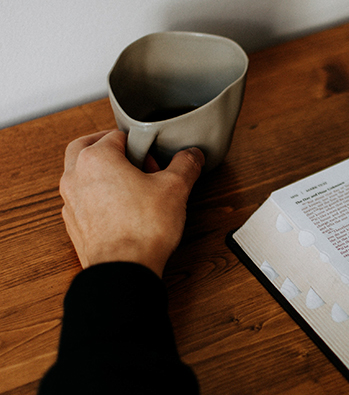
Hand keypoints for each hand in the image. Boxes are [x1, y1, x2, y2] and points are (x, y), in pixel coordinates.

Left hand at [59, 130, 203, 276]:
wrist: (124, 269)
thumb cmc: (142, 229)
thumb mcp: (175, 188)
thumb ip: (185, 165)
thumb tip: (192, 156)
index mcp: (96, 158)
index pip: (117, 135)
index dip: (143, 147)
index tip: (156, 162)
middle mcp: (75, 175)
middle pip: (87, 146)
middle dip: (112, 149)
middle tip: (135, 162)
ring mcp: (70, 201)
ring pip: (81, 173)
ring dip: (103, 172)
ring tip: (130, 186)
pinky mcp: (74, 223)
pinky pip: (82, 199)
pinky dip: (97, 196)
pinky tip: (121, 209)